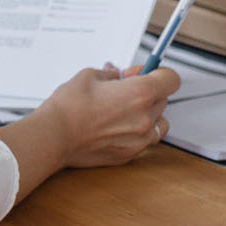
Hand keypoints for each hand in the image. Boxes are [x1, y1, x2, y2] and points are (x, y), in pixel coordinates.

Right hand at [38, 64, 179, 168]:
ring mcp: (139, 139)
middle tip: (125, 88)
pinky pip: (145, 140)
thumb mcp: (89, 76)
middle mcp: (145, 117)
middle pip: (163, 99)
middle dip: (149, 91)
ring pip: (159, 122)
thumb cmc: (69, 107)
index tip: (147, 71)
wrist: (55, 135)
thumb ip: (110, 74)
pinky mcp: (129, 154)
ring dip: (148, 114)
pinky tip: (117, 126)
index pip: (171, 79)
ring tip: (124, 110)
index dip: (160, 72)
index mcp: (139, 93)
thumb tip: (116, 75)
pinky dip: (137, 132)